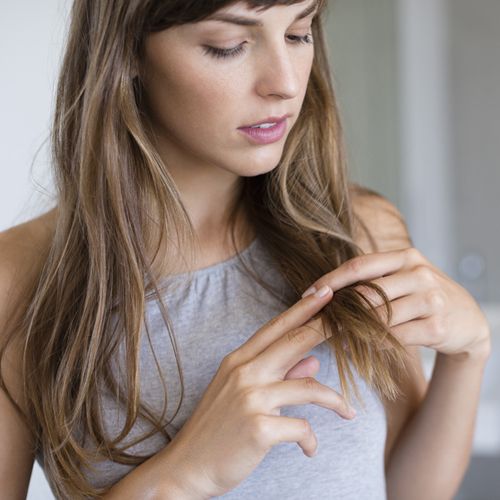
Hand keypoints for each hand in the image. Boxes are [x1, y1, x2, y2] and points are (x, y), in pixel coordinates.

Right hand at [160, 285, 355, 498]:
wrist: (186, 468)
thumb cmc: (216, 429)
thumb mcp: (242, 395)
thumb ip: (278, 375)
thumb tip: (312, 362)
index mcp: (238, 360)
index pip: (276, 327)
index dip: (303, 308)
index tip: (325, 291)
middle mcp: (244, 372)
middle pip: (294, 341)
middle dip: (326, 327)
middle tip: (354, 319)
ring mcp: (250, 398)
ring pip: (308, 387)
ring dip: (335, 401)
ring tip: (348, 412)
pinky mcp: (258, 427)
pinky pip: (301, 427)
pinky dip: (310, 440)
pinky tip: (309, 449)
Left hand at [301, 247, 491, 362]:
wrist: (468, 320)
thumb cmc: (423, 296)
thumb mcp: (404, 277)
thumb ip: (373, 279)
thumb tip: (326, 290)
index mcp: (405, 257)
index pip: (359, 265)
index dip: (330, 280)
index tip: (308, 293)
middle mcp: (419, 274)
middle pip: (367, 293)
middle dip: (338, 309)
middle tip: (316, 320)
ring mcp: (430, 300)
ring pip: (379, 317)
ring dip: (352, 329)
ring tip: (332, 336)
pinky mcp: (437, 327)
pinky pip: (395, 337)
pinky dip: (372, 344)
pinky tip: (357, 347)